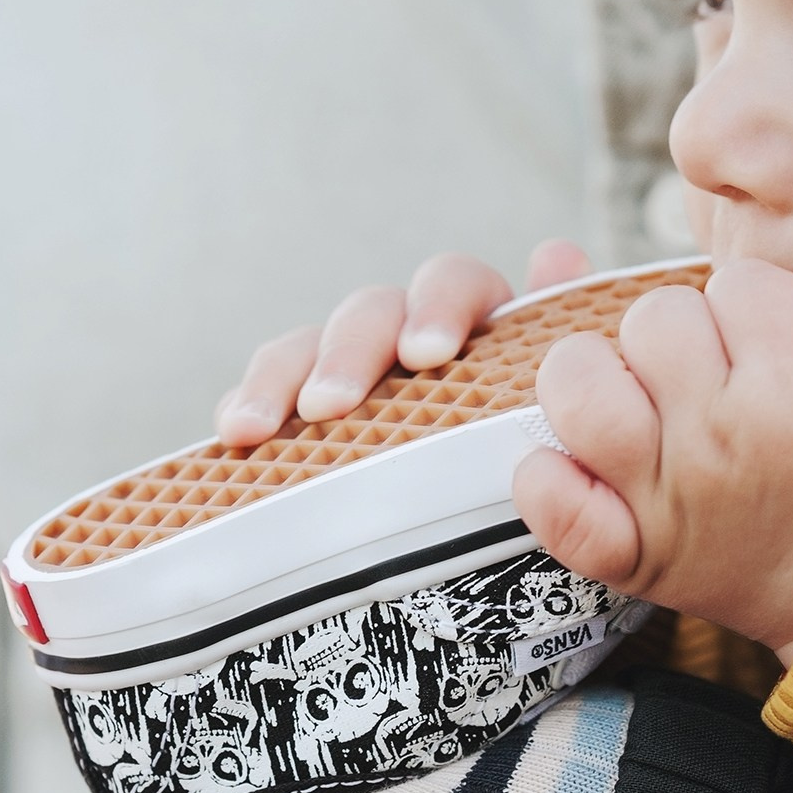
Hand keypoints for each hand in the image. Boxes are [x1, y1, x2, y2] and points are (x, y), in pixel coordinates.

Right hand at [214, 240, 592, 443]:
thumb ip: (558, 342)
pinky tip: (233, 436)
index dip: (437, 308)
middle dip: (347, 352)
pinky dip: (247, 405)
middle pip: (370, 311)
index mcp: (480, 326)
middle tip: (329, 406)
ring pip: (308, 348)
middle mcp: (408, 335)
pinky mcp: (303, 417)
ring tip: (257, 428)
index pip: (454, 285)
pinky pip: (268, 395)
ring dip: (280, 380)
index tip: (426, 356)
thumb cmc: (538, 466)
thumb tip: (556, 253)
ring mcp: (352, 372)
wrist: (497, 539)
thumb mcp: (559, 412)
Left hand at [515, 259, 792, 659]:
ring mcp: (665, 498)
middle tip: (721, 374)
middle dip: (687, 331)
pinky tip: (588, 464)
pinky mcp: (636, 555)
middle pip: (652, 321)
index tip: (789, 351)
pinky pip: (551, 507)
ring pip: (576, 390)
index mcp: (790, 387)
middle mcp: (717, 438)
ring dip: (599, 378)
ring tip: (641, 398)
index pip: (738, 286)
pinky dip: (550, 481)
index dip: (764, 307)